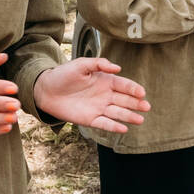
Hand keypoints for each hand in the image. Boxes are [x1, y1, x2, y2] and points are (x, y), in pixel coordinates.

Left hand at [33, 56, 149, 132]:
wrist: (46, 90)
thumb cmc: (64, 74)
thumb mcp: (81, 64)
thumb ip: (99, 64)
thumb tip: (118, 68)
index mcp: (105, 81)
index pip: (124, 85)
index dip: (133, 89)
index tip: (142, 93)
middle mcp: (105, 95)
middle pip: (124, 100)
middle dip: (136, 104)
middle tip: (146, 107)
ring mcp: (99, 108)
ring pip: (117, 113)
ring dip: (129, 116)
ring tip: (140, 120)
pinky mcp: (90, 119)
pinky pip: (105, 124)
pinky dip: (114, 127)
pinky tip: (124, 129)